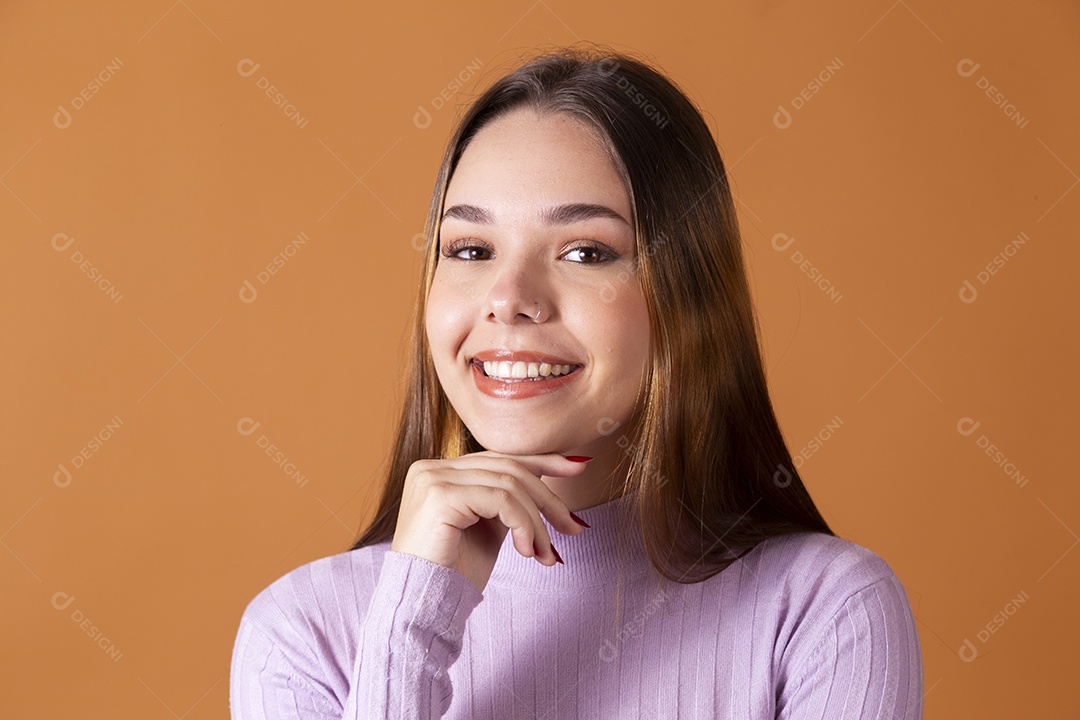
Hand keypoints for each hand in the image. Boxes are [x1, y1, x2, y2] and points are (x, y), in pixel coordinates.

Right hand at [389, 451, 589, 592]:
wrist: (424, 607)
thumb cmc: (456, 571)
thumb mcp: (490, 525)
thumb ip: (510, 498)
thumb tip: (559, 470)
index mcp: (440, 470)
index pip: (499, 458)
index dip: (542, 461)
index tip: (578, 467)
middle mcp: (431, 467)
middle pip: (508, 468)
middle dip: (548, 498)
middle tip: (573, 528)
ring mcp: (432, 478)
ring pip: (508, 484)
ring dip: (537, 521)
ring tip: (547, 554)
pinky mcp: (439, 496)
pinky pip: (499, 500)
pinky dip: (523, 524)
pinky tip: (528, 551)